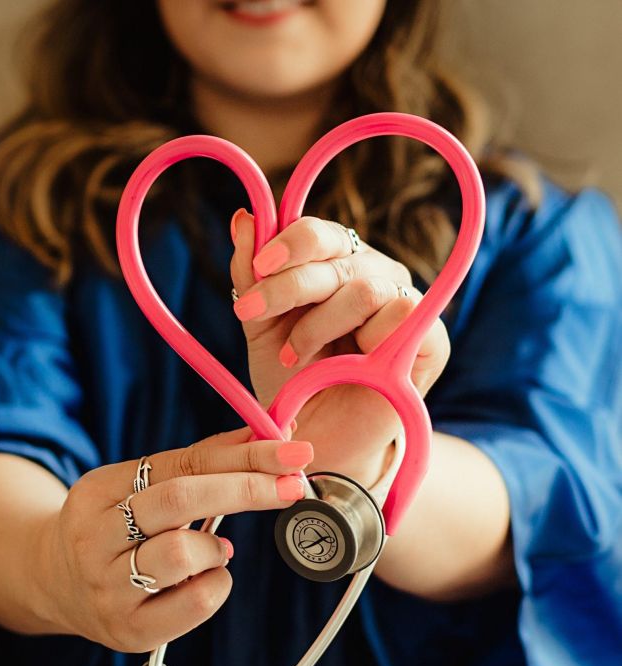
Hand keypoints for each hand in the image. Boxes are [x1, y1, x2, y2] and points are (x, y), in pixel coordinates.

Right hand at [41, 428, 312, 651]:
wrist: (54, 582)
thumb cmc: (117, 524)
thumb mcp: (142, 483)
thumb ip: (202, 460)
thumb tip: (271, 433)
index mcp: (100, 489)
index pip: (184, 462)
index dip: (244, 455)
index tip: (293, 451)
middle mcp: (95, 537)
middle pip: (180, 499)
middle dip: (246, 488)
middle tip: (292, 485)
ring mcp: (107, 587)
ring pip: (181, 553)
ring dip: (217, 547)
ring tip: (216, 549)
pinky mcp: (127, 630)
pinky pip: (193, 604)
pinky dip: (217, 584)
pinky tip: (208, 576)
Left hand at [230, 209, 449, 486]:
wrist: (318, 438)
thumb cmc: (293, 380)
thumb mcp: (261, 327)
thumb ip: (251, 275)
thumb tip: (244, 218)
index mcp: (336, 265)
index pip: (320, 233)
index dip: (289, 243)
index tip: (257, 269)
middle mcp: (373, 275)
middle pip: (338, 256)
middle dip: (289, 286)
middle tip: (252, 314)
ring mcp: (404, 304)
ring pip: (365, 288)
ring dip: (319, 325)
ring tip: (295, 356)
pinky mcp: (431, 339)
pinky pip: (404, 315)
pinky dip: (367, 340)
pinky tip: (349, 365)